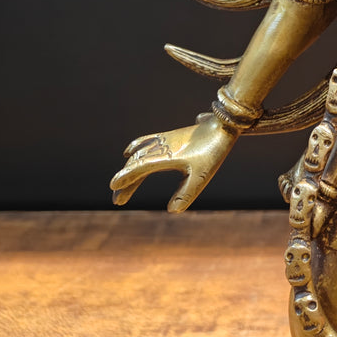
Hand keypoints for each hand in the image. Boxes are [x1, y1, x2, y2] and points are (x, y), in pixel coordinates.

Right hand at [109, 113, 236, 212]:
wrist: (224, 126)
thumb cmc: (214, 151)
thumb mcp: (203, 175)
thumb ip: (187, 192)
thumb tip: (172, 211)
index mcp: (168, 156)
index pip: (141, 167)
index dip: (127, 177)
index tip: (113, 187)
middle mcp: (162, 147)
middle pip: (138, 164)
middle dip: (127, 181)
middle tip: (118, 201)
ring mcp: (165, 140)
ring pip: (141, 155)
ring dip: (130, 170)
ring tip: (121, 187)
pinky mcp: (170, 138)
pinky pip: (147, 142)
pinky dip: (136, 147)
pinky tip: (128, 152)